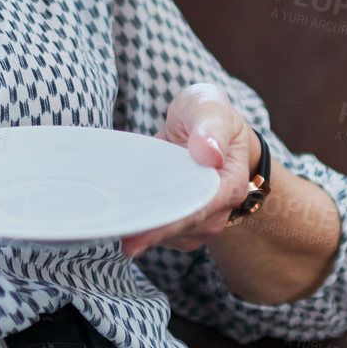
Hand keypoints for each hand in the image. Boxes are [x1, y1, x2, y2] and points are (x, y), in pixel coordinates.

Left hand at [119, 83, 262, 259]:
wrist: (203, 125)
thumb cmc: (208, 114)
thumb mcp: (210, 107)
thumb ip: (211, 128)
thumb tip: (209, 154)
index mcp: (229, 184)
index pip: (200, 210)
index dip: (172, 223)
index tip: (143, 236)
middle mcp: (217, 209)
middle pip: (182, 228)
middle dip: (152, 235)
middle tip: (122, 240)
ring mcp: (198, 218)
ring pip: (169, 233)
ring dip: (144, 230)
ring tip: (116, 224)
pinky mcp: (179, 219)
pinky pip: (160, 228)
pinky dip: (141, 222)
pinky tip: (122, 215)